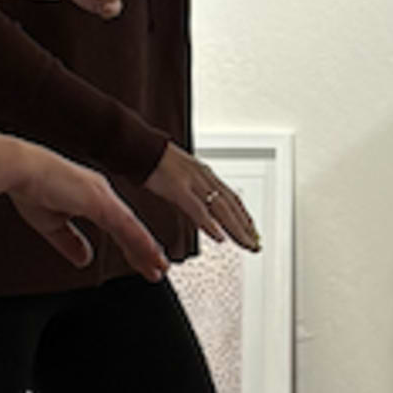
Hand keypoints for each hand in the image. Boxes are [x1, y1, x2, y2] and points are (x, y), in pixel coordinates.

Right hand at [9, 144, 167, 276]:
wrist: (19, 169)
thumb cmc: (30, 188)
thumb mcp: (53, 224)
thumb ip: (70, 242)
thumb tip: (85, 260)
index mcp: (92, 196)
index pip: (119, 226)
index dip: (133, 245)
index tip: (143, 261)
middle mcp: (102, 194)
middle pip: (131, 227)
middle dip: (145, 250)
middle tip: (159, 269)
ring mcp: (102, 196)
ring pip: (132, 228)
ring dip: (147, 249)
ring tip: (159, 267)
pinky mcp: (99, 200)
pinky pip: (125, 225)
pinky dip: (139, 241)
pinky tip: (150, 254)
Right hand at [147, 143, 262, 251]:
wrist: (137, 146)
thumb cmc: (153, 162)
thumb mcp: (179, 177)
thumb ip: (191, 194)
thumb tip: (199, 210)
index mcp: (205, 174)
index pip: (232, 198)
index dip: (244, 216)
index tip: (253, 231)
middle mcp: (204, 177)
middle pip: (231, 205)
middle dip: (245, 227)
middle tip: (255, 245)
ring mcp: (192, 182)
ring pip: (221, 209)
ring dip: (236, 229)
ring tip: (246, 244)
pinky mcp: (178, 188)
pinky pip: (198, 209)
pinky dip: (210, 225)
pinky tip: (219, 237)